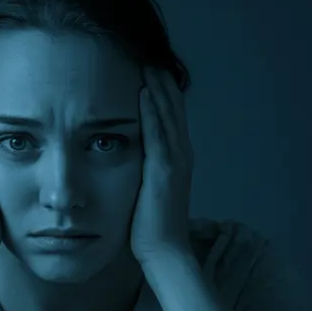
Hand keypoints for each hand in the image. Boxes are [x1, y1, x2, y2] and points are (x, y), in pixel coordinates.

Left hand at [131, 67, 194, 261]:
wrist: (164, 251)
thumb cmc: (152, 227)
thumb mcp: (149, 192)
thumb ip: (145, 171)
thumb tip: (129, 158)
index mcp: (178, 161)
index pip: (172, 120)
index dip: (164, 96)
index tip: (150, 73)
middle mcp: (182, 157)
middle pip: (174, 111)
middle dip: (163, 85)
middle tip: (150, 58)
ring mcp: (175, 163)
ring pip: (168, 117)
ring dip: (159, 90)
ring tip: (148, 65)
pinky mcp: (163, 171)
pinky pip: (158, 133)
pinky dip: (152, 111)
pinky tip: (144, 92)